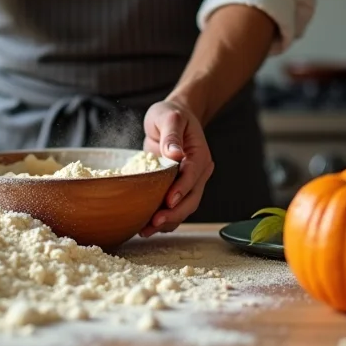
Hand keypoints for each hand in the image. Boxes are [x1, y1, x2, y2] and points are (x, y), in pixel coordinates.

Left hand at [139, 99, 213, 236]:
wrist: (172, 119)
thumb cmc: (170, 115)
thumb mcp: (169, 117)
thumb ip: (171, 134)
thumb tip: (174, 153)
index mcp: (200, 155)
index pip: (193, 175)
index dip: (182, 189)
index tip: (169, 200)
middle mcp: (198, 173)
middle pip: (192, 198)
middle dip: (174, 213)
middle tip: (154, 222)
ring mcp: (189, 183)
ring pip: (184, 208)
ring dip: (167, 221)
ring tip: (145, 230)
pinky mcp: (177, 189)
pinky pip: (173, 208)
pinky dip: (163, 219)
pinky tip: (145, 227)